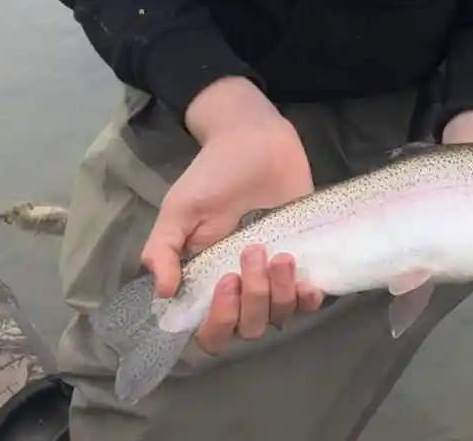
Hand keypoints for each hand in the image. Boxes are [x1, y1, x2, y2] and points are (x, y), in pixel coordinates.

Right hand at [140, 77, 323, 355]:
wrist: (256, 139)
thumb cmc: (214, 174)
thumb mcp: (179, 209)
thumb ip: (163, 250)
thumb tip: (163, 294)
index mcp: (207, 281)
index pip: (212, 332)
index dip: (218, 322)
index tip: (225, 281)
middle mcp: (242, 287)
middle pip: (249, 328)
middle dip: (252, 299)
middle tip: (252, 251)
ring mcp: (274, 275)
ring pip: (279, 315)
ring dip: (279, 294)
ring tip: (280, 254)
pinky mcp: (305, 258)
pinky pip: (309, 298)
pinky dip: (309, 298)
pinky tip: (309, 282)